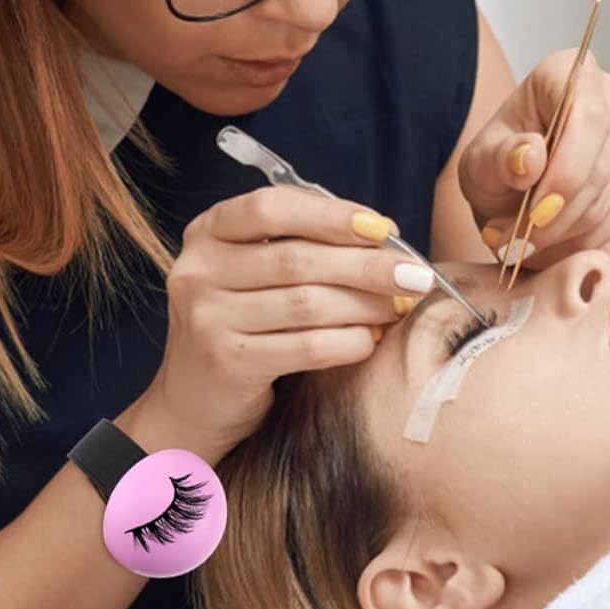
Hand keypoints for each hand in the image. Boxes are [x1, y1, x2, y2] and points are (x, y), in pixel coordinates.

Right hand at [146, 187, 424, 457]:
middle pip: (297, 259)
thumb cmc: (243, 321)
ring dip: (366, 304)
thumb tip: (384, 234)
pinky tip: (371, 340)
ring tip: (400, 305)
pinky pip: (307, 348)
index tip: (382, 228)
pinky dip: (349, 342)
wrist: (194, 401)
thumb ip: (305, 244)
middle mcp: (198, 270)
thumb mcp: (254, 270)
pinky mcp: (227, 363)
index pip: (271, 207)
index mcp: (208, 232)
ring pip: (307, 303)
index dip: (332, 214)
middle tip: (416, 273)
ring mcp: (207, 318)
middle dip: (366, 265)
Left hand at [457, 49, 609, 271]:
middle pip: (599, 165)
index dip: (565, 173)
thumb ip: (500, 157)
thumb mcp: (480, 161)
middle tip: (518, 242)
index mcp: (568, 71)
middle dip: (557, 215)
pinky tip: (556, 238)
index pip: (587, 117)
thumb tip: (531, 157)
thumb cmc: (500, 161)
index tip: (533, 214)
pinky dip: (586, 238)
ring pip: (609, 197)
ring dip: (566, 231)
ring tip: (527, 241)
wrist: (514, 185)